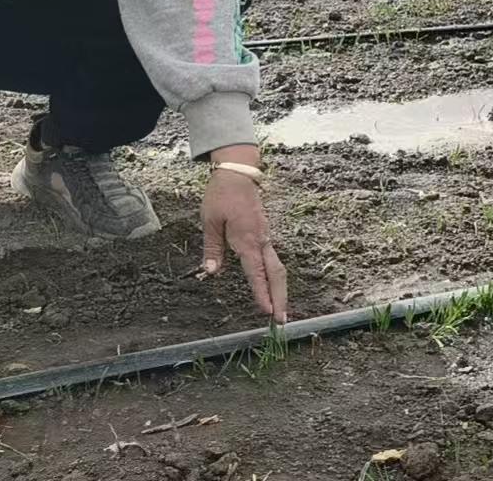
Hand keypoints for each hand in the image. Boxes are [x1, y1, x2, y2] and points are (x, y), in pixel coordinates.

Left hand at [198, 146, 286, 322]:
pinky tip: (272, 286)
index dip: (262, 294)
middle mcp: (261, 240)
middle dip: (280, 298)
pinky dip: (275, 276)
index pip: (256, 273)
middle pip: (276, 274)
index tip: (267, 312)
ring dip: (280, 289)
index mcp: (246, 239)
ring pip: (277, 267)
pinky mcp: (264, 233)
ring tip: (279, 309)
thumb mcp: (210, 221)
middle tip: (281, 321)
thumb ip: (212, 248)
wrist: (239, 171)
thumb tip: (211, 273)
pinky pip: (273, 258)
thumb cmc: (221, 195)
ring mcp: (265, 237)